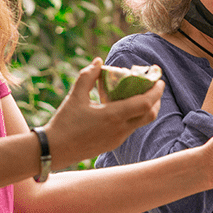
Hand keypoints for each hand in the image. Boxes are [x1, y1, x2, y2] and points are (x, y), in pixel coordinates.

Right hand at [45, 58, 163, 168]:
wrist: (54, 150)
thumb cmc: (64, 122)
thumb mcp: (75, 96)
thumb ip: (88, 76)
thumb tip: (99, 61)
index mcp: (113, 116)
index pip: (145, 104)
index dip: (156, 91)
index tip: (159, 80)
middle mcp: (120, 130)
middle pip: (150, 115)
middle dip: (156, 100)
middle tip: (154, 86)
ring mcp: (118, 139)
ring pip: (141, 123)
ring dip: (146, 108)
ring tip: (140, 94)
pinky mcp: (113, 144)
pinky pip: (130, 128)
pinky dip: (134, 116)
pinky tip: (124, 107)